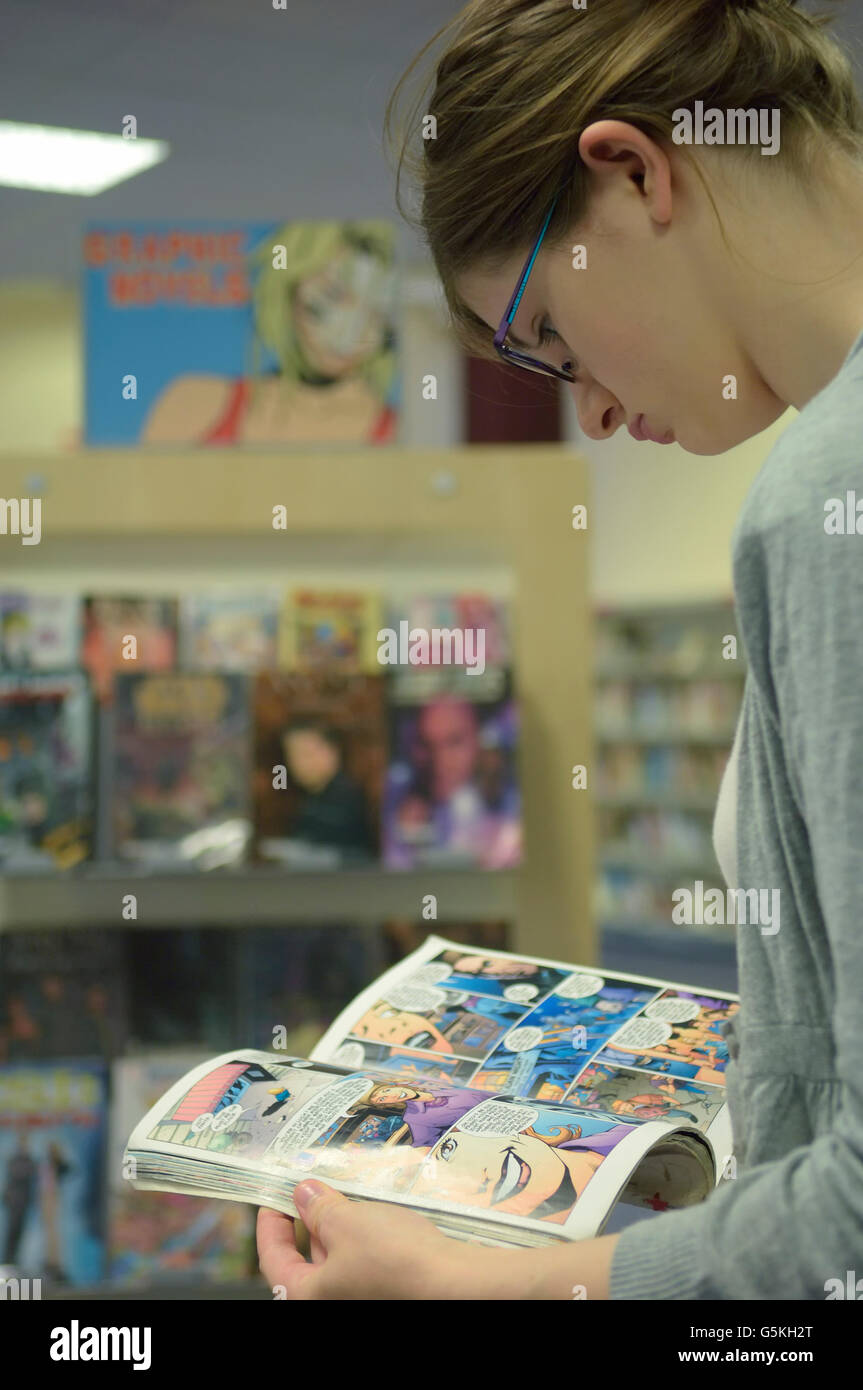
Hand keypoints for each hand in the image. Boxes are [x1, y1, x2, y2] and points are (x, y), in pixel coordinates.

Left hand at [257, 1179, 619, 1299]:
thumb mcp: (348, 1222)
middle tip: (315, 1187)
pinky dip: (365, 1240)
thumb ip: (319, 1208)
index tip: (272, 1199)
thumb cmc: (394, 1258)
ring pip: (340, 1262)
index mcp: (309, 1298)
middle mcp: (334, 1304)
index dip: (269, 1226)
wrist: (456, 1285)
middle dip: (311, 1222)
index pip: (274, 1262)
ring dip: (341, 1228)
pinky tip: (378, 1216)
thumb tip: (301, 1194)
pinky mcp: (391, 1293)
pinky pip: (366, 1266)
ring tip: (349, 1194)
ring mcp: (363, 1300)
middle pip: (309, 1263)